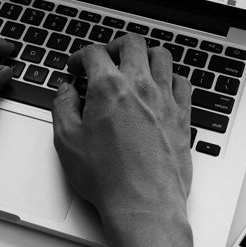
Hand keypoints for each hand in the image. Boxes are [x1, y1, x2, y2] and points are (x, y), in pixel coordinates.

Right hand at [51, 33, 192, 217]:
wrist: (144, 203)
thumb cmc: (107, 178)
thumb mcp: (68, 141)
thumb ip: (63, 107)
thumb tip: (66, 91)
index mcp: (109, 88)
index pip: (94, 53)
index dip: (80, 56)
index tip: (76, 66)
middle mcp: (140, 86)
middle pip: (132, 43)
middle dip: (115, 45)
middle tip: (106, 57)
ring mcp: (165, 99)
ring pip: (161, 56)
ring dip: (145, 55)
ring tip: (135, 66)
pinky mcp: (182, 115)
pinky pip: (182, 82)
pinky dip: (171, 77)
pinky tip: (162, 87)